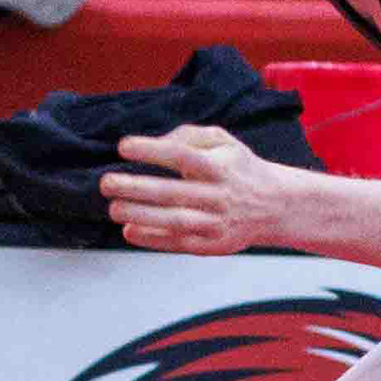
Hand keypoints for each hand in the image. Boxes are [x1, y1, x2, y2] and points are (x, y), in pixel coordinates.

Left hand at [100, 126, 281, 254]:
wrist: (274, 206)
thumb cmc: (238, 168)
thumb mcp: (223, 141)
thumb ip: (189, 135)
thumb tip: (156, 142)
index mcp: (220, 166)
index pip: (183, 155)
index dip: (152, 150)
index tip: (123, 147)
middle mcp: (219, 195)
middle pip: (173, 192)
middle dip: (135, 188)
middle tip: (106, 183)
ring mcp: (216, 223)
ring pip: (174, 220)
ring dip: (140, 215)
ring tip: (114, 208)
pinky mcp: (213, 245)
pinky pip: (178, 243)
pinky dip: (152, 239)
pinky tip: (129, 230)